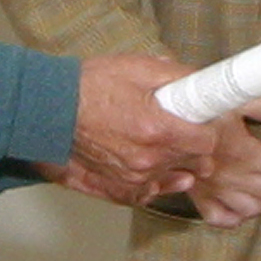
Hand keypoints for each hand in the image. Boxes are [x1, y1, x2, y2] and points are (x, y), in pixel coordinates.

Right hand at [49, 53, 218, 205]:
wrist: (52, 109)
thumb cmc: (90, 87)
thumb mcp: (138, 68)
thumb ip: (176, 75)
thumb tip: (201, 80)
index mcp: (158, 129)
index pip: (207, 143)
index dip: (207, 130)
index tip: (201, 122)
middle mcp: (149, 159)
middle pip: (197, 164)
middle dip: (195, 147)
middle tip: (183, 129)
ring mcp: (134, 178)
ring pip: (177, 179)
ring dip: (177, 164)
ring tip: (163, 143)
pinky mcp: (120, 188)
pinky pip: (152, 192)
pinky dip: (156, 180)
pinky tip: (151, 163)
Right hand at [184, 97, 260, 225]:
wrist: (157, 121)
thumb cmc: (195, 106)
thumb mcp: (237, 99)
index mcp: (245, 152)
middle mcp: (233, 175)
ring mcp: (216, 189)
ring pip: (254, 207)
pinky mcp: (198, 195)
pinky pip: (222, 217)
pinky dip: (238, 217)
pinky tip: (247, 210)